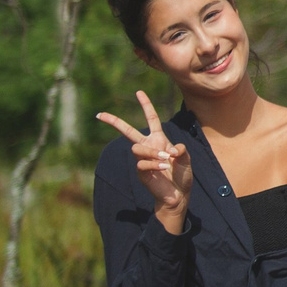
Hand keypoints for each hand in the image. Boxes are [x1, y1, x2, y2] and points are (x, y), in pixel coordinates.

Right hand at [96, 91, 192, 226]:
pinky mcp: (141, 172)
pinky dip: (154, 165)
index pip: (151, 119)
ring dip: (152, 152)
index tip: (139, 92)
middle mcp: (148, 146)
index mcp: (159, 139)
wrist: (178, 195)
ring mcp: (143, 159)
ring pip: (137, 148)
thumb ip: (182, 151)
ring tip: (166, 160)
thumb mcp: (186, 159)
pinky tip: (164, 169)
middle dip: (114, 122)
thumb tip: (171, 149)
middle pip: (128, 131)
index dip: (146, 105)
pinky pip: (142, 163)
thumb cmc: (182, 176)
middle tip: (100, 114)